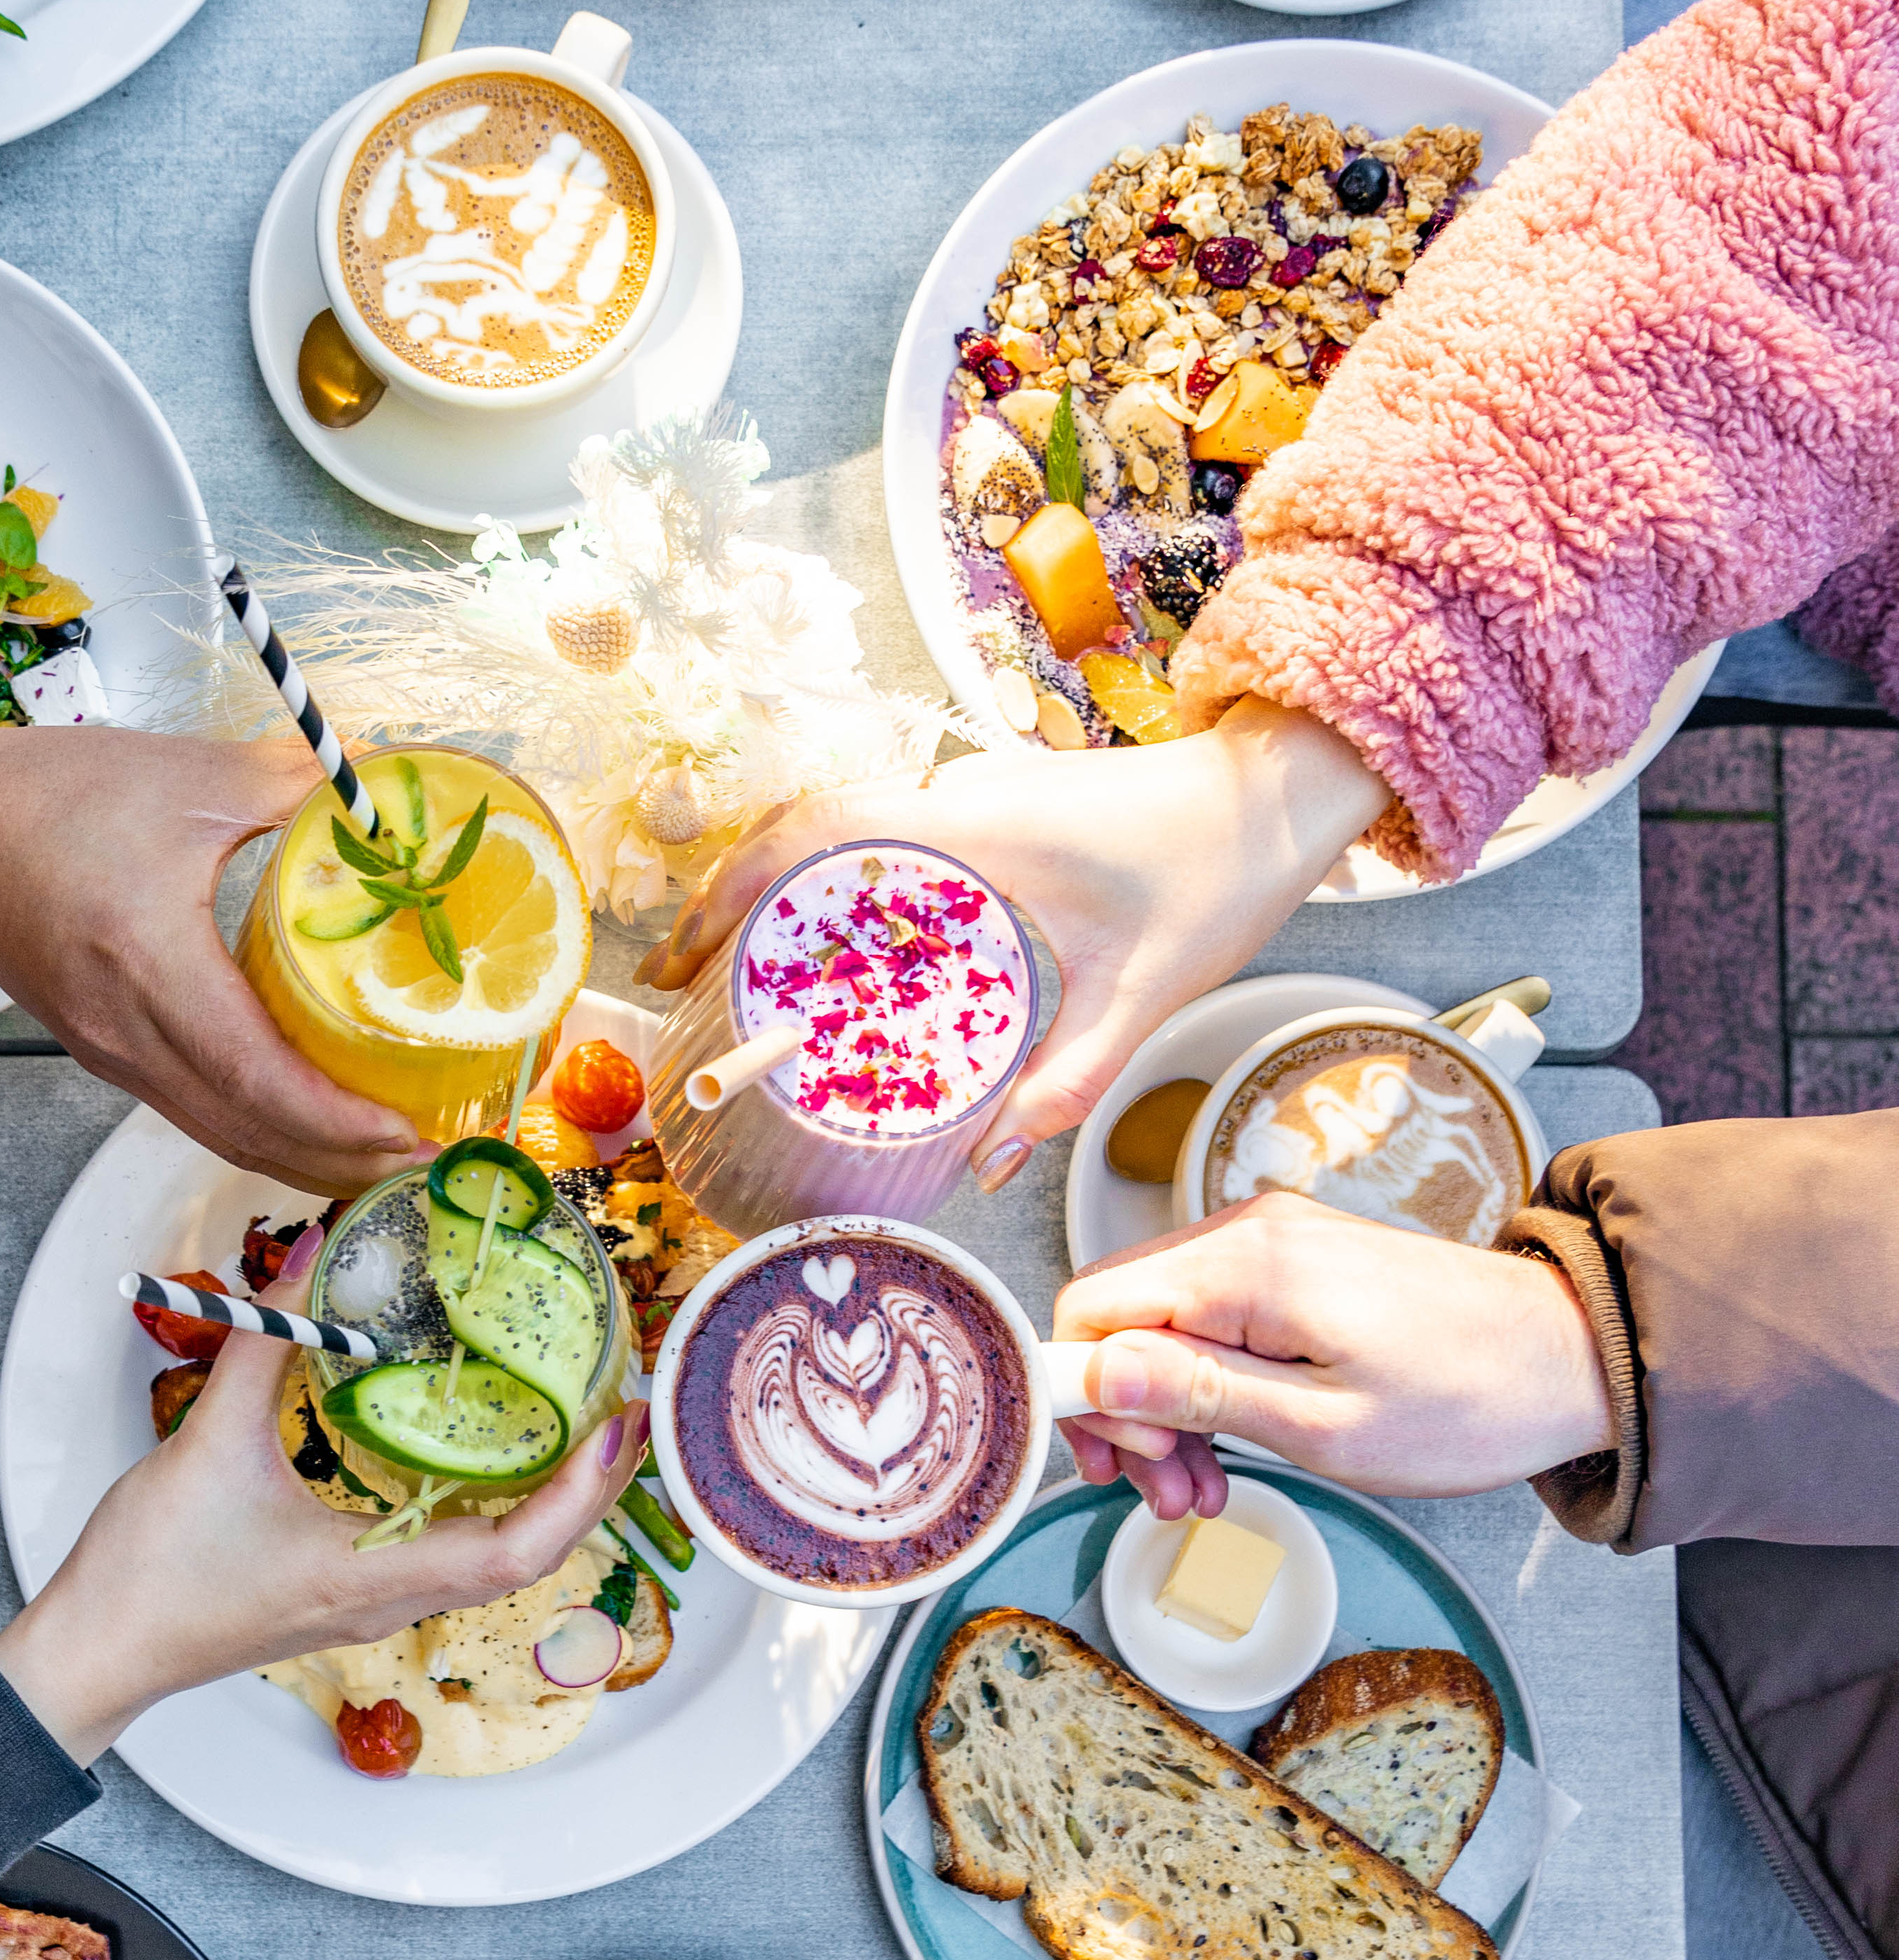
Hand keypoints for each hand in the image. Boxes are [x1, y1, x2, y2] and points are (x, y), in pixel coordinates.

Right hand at [0, 700, 419, 1198]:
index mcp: (151, 967)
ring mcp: (115, 1055)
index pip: (260, 1079)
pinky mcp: (109, 1053)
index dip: (342, 1119)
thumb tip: (382, 784)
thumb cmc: (43, 800)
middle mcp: (130, 1034)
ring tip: (389, 1157)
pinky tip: (314, 1126)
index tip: (411, 1128)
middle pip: (251, 1134)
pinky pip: (199, 1114)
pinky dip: (265, 1134)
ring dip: (309, 1160)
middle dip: (347, 1162)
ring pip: (224, 1137)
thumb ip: (291, 781)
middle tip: (431, 1156)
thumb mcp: (182, 775)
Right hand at [0, 1226, 652, 1763]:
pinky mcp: (345, 1594)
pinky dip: (489, 1509)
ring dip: (544, 1503)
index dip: (579, 1494)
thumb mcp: (209, 1438)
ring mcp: (370, 1603)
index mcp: (373, 1576)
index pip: (514, 1551)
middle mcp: (389, 1599)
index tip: (619, 1431)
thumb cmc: (152, 1568)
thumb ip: (265, 1339)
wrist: (94, 1651)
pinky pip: (447, 1557)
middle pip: (524, 1559)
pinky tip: (485, 1459)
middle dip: (585, 1491)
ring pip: (488, 1562)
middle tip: (622, 1414)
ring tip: (575, 1430)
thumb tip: (308, 1250)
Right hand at [637, 701, 1387, 1187]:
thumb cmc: (1216, 878)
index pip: (815, 837)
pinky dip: (828, 882)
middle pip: (799, 830)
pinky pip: (880, 835)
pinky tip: (826, 948)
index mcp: (976, 831)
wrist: (1274, 797)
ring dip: (774, 888)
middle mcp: (956, 798)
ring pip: (833, 827)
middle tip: (684, 982)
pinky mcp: (985, 806)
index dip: (731, 893)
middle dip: (728, 900)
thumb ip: (1064, 1086)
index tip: (684, 957)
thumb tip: (986, 1165)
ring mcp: (968, 794)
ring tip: (737, 968)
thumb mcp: (1141, 997)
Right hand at [1051, 1191, 1616, 1516]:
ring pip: (1161, 1321)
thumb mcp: (1325, 1425)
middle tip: (1165, 1492)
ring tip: (1202, 1489)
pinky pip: (1210, 1317)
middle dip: (1125, 1413)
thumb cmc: (1470, 1399)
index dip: (1083, 1391)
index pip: (1092, 1306)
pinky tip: (1230, 1445)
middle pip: (1120, 1315)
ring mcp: (1274, 1243)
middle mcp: (1249, 1234)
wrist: (1576, 1357)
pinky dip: (1205, 1384)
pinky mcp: (1296, 1262)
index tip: (1119, 1461)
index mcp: (1247, 1265)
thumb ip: (1200, 1392)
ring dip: (1165, 1410)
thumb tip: (1096, 1373)